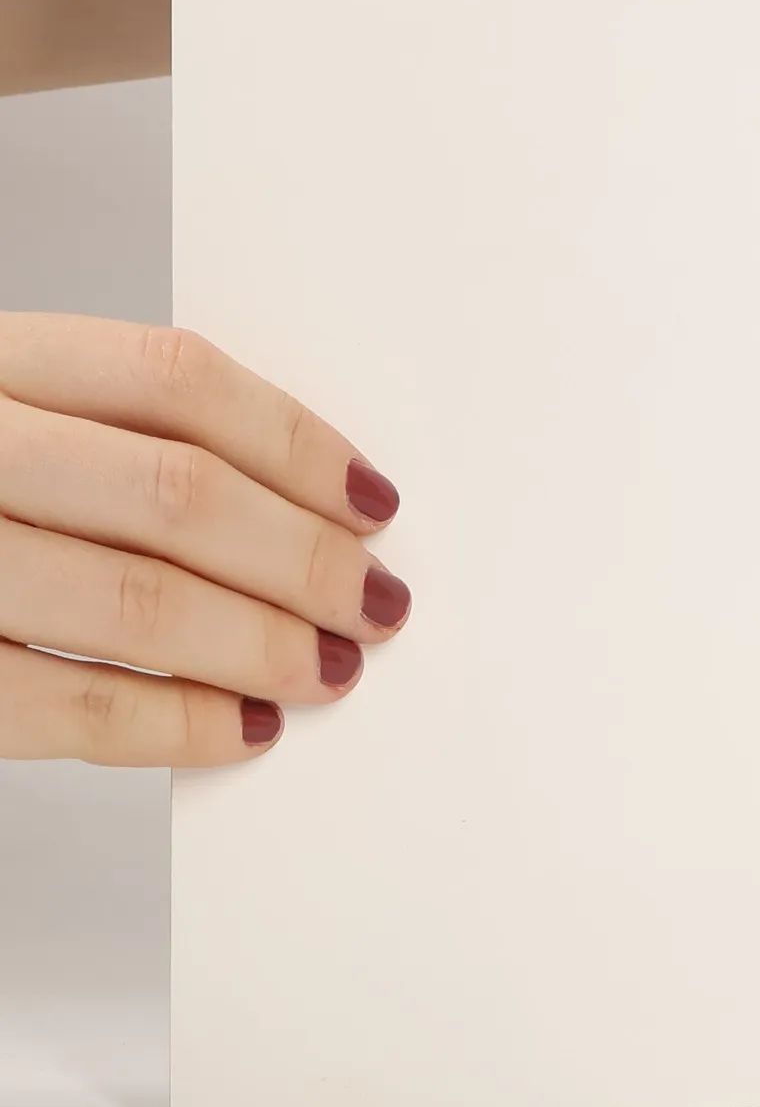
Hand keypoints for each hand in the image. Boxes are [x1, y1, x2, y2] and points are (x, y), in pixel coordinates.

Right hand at [0, 315, 408, 766]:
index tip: (373, 500)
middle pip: (173, 492)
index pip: (173, 378)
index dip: (295, 441)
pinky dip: (171, 724)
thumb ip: (111, 440)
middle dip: (301, 558)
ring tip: (328, 667)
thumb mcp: (9, 419)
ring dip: (257, 644)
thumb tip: (305, 506)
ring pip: (131, 599)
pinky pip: (61, 706)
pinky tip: (243, 728)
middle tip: (376, 601)